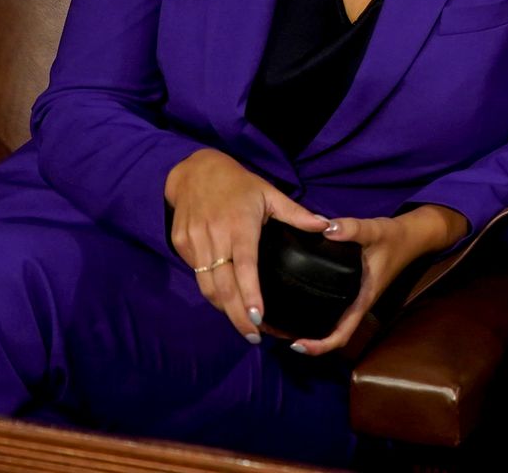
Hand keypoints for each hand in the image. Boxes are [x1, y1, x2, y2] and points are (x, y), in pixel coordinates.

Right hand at [164, 147, 331, 344]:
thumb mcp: (270, 193)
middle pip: (223, 287)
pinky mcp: (181, 244)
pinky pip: (196, 274)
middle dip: (237, 316)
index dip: (249, 295)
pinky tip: (226, 299)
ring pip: (206, 285)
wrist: (194, 170)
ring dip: (224, 308)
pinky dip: (211, 290)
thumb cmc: (239, 184)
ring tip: (242, 324)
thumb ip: (297, 214)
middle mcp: (214, 236)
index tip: (257, 318)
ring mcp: (194, 242)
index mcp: (240, 226)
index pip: (244, 267)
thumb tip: (326, 227)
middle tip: (254, 337)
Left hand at [285, 205, 468, 356]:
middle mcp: (355, 304)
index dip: (319, 346)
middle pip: (328, 335)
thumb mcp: (374, 230)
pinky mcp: (348, 290)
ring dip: (303, 328)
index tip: (295, 346)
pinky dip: (309, 312)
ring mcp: (351, 299)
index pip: (341, 335)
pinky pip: (328, 310)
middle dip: (301, 340)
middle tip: (272, 331)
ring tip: (275, 322)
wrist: (410, 237)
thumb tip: (326, 228)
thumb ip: (351, 229)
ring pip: (326, 324)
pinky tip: (290, 300)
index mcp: (362, 299)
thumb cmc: (394, 238)